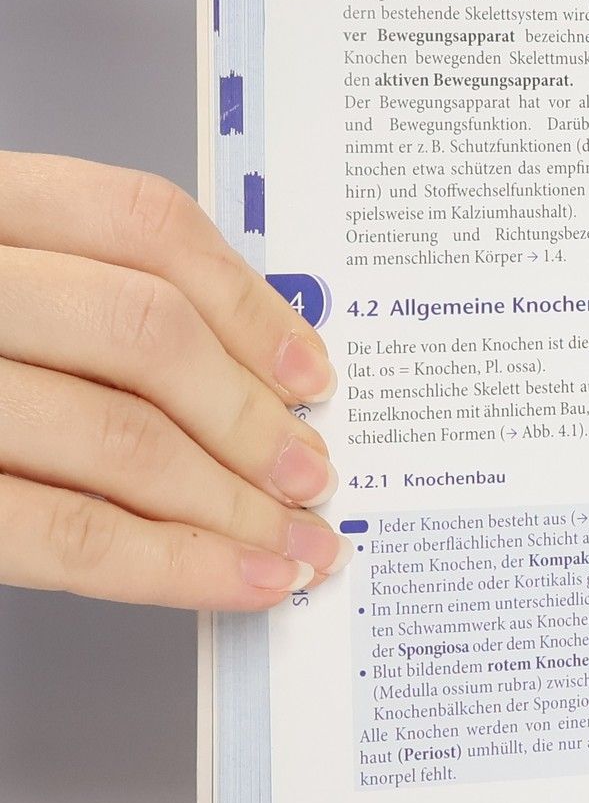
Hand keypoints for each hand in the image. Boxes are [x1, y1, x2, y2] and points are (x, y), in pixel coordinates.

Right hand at [0, 154, 345, 608]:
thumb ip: (74, 297)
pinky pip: (62, 532)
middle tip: (313, 471)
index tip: (309, 369)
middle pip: (142, 329)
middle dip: (250, 416)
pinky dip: (174, 566)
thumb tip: (248, 367)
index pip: (137, 220)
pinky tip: (244, 581)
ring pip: (116, 435)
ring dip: (233, 503)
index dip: (247, 299)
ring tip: (298, 542)